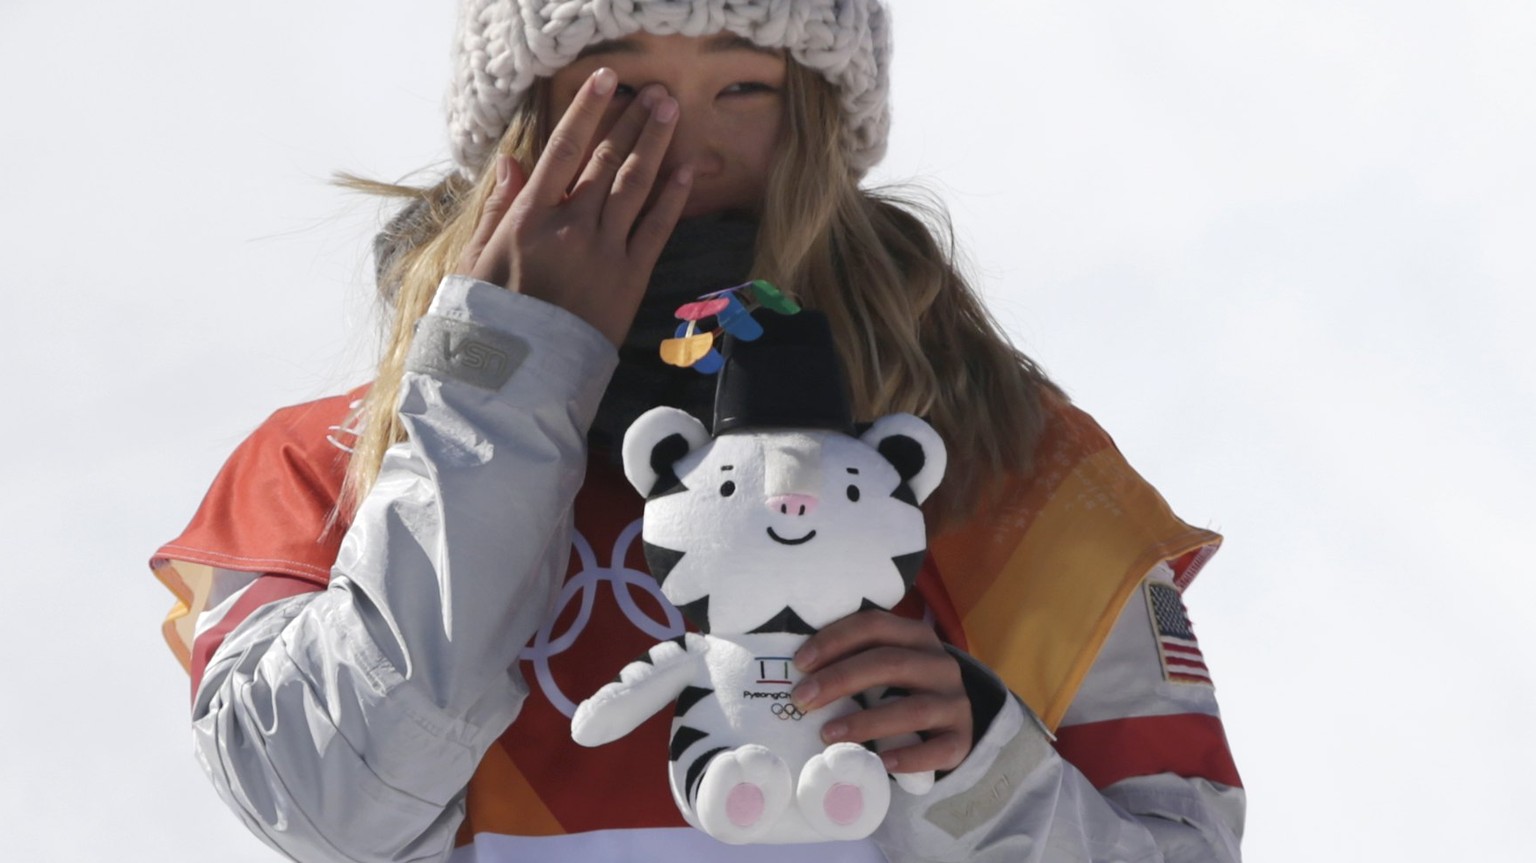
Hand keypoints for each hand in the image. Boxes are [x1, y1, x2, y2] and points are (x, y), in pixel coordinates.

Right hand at [456, 68, 693, 346]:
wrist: (520, 376)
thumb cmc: (490, 320)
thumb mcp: (476, 261)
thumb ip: (497, 210)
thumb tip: (511, 162)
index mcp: (528, 218)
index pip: (562, 150)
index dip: (586, 111)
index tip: (605, 81)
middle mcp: (570, 227)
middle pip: (606, 161)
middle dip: (631, 122)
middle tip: (654, 93)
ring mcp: (603, 252)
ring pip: (634, 186)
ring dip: (654, 145)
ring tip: (670, 112)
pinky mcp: (629, 280)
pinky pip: (656, 229)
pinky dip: (672, 198)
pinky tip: (685, 171)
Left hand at [791, 610, 973, 774]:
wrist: (951, 722)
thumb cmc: (902, 689)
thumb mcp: (884, 665)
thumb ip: (854, 658)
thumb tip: (799, 670)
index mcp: (917, 636)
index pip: (874, 625)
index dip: (835, 640)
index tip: (800, 663)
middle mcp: (941, 664)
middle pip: (890, 663)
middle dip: (841, 679)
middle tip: (803, 700)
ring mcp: (956, 703)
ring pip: (914, 709)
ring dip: (866, 722)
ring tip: (827, 735)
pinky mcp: (962, 739)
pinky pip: (939, 750)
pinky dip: (909, 757)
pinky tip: (881, 763)